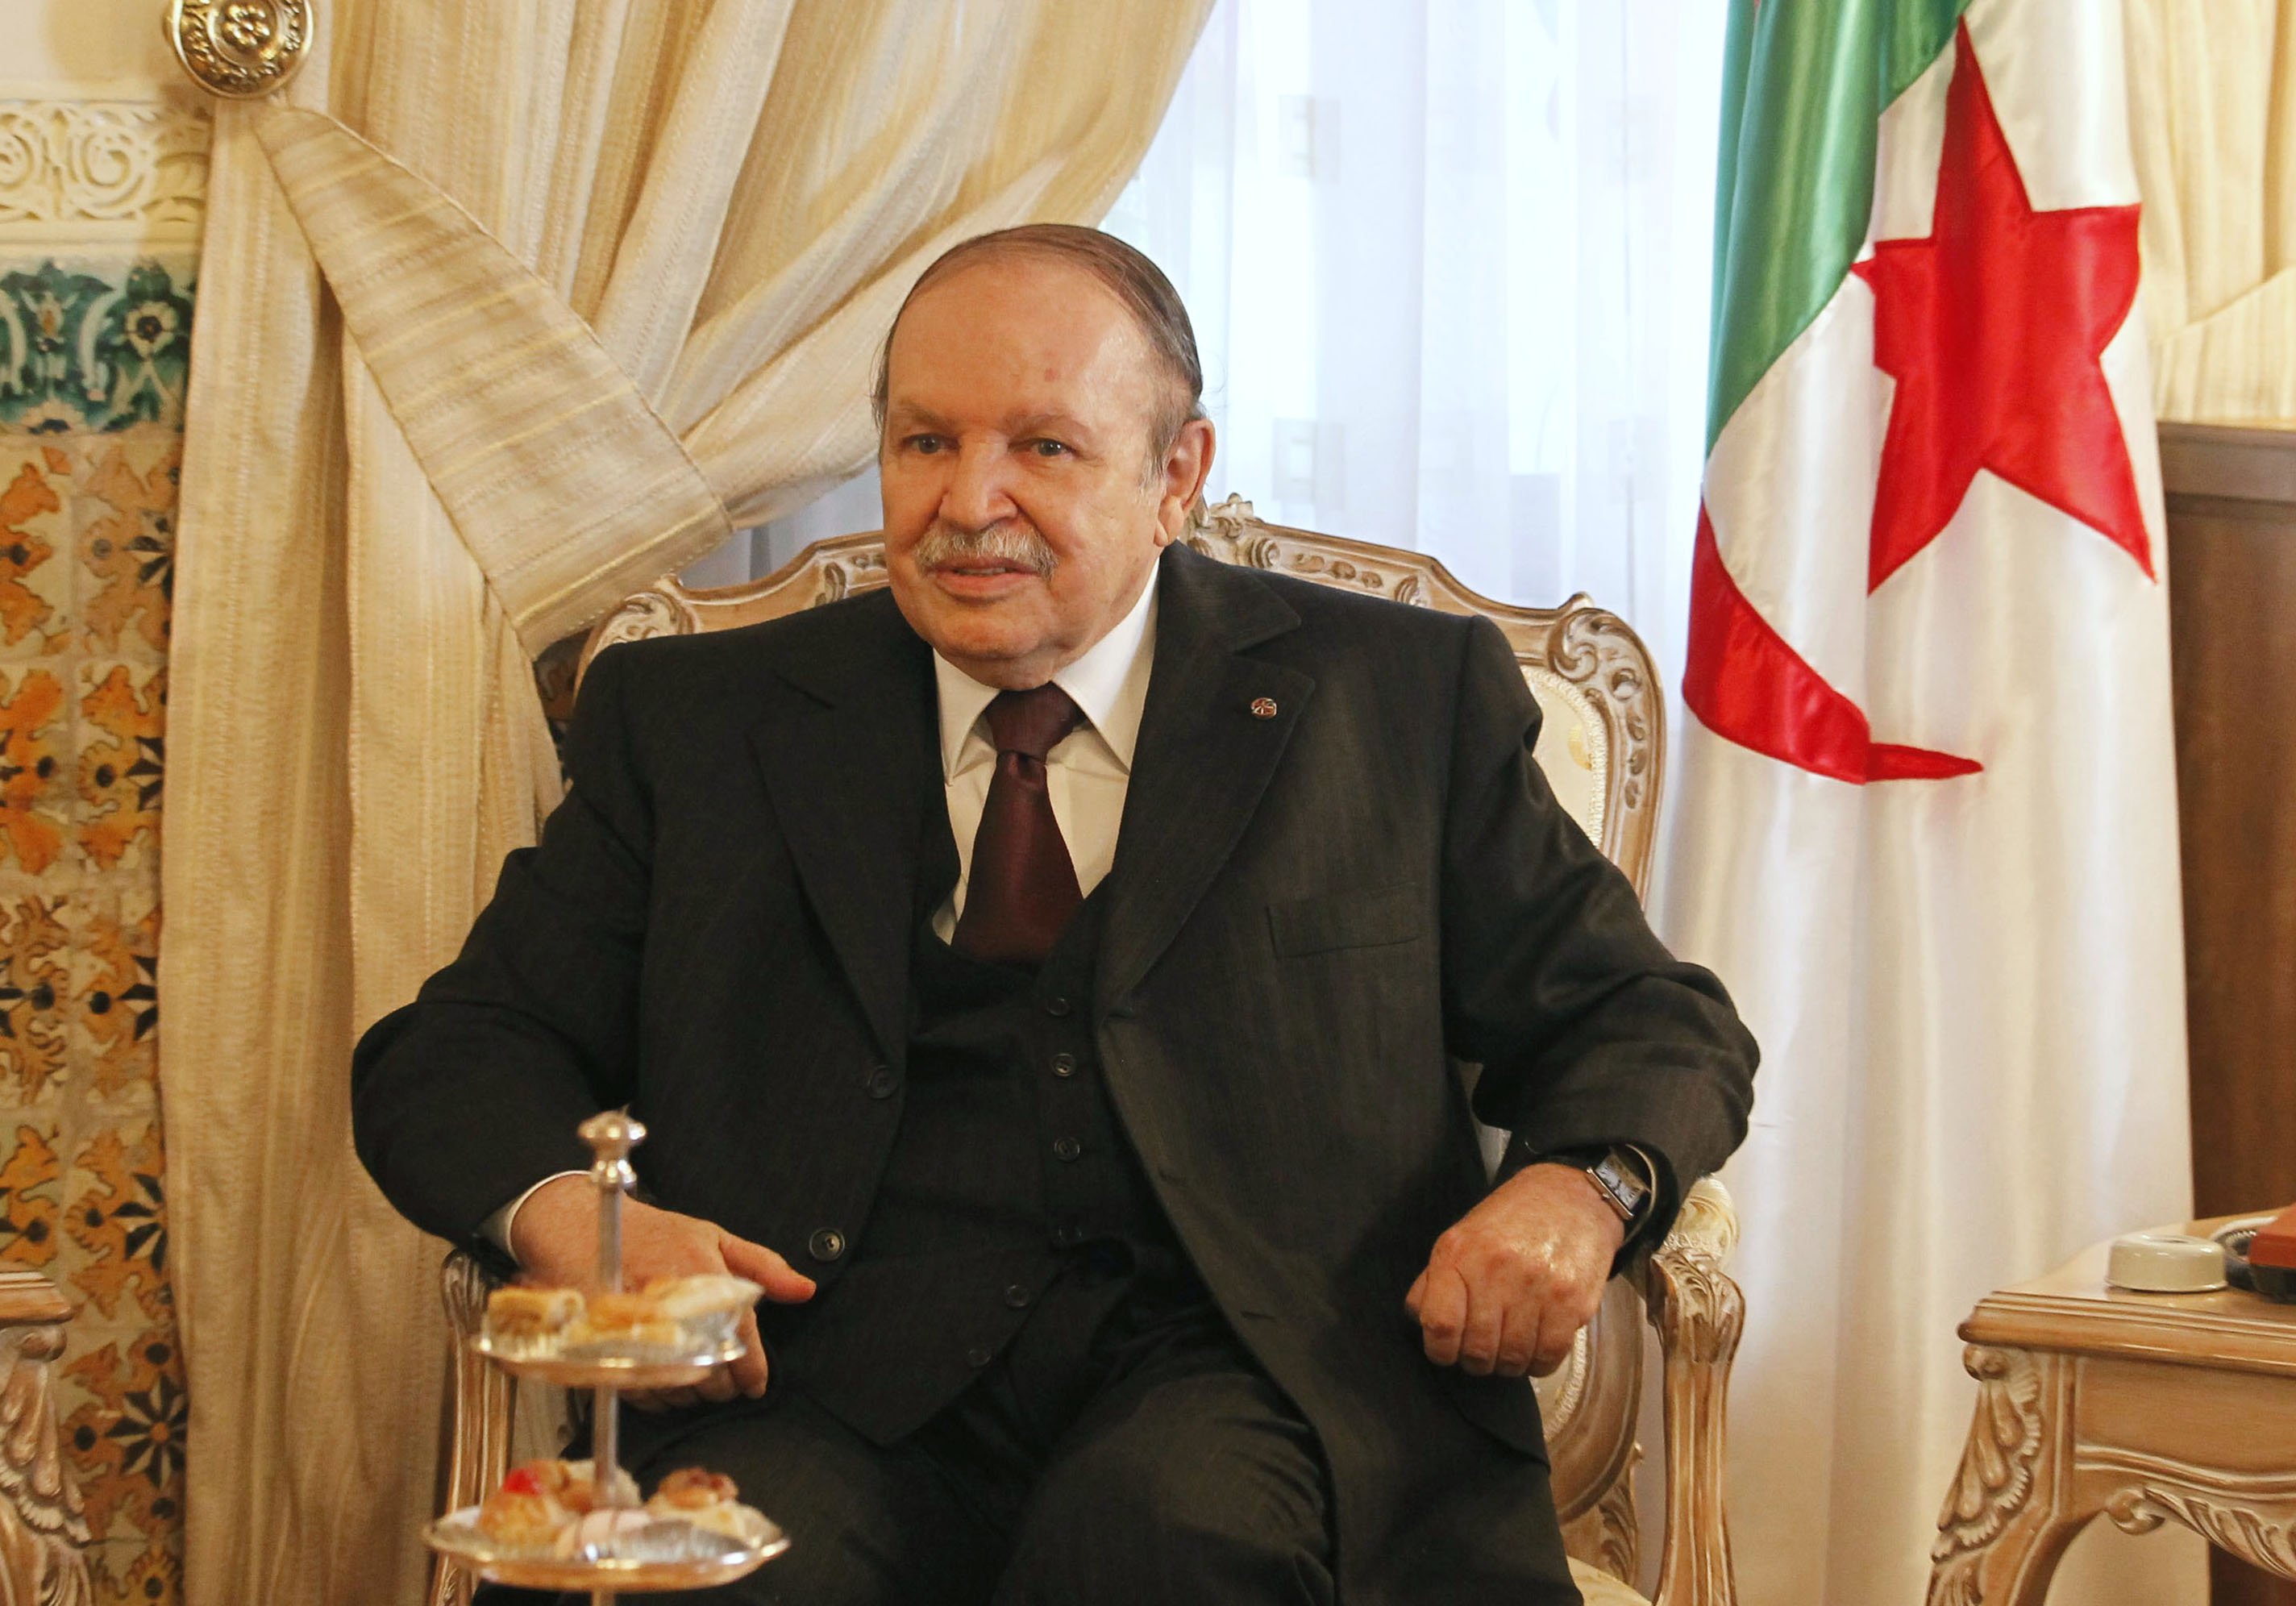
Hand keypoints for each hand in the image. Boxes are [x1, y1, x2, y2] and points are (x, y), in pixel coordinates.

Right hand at [510, 1175, 815, 1408]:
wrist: (581, 1228)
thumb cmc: (651, 1233)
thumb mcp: (713, 1237)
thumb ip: (763, 1266)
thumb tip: (805, 1290)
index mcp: (703, 1272)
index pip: (741, 1340)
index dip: (753, 1371)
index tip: (755, 1384)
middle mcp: (670, 1302)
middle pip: (712, 1373)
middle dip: (724, 1387)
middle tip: (725, 1382)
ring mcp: (635, 1327)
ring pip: (678, 1389)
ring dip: (693, 1396)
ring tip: (696, 1381)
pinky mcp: (604, 1348)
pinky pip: (641, 1393)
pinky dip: (659, 1397)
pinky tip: (667, 1382)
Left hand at [1405, 1163, 1623, 1378]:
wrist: (1570, 1197)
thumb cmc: (1509, 1222)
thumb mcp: (1460, 1237)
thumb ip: (1433, 1280)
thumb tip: (1419, 1322)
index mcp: (1459, 1253)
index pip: (1440, 1325)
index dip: (1439, 1351)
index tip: (1447, 1351)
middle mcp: (1496, 1269)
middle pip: (1477, 1350)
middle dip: (1475, 1362)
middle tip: (1481, 1352)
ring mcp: (1537, 1286)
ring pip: (1513, 1359)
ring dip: (1507, 1365)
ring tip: (1508, 1350)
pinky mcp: (1572, 1301)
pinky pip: (1549, 1357)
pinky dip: (1538, 1364)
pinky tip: (1534, 1349)